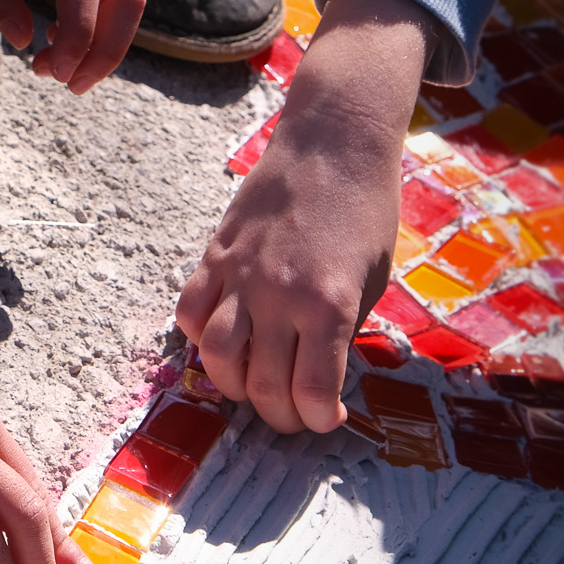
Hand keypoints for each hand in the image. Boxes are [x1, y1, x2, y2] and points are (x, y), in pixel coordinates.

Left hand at [0, 0, 144, 95]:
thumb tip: (24, 42)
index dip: (76, 37)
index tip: (52, 70)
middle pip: (128, 1)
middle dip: (106, 54)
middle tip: (69, 84)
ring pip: (133, 2)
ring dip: (106, 47)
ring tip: (58, 67)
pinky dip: (105, 29)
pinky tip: (65, 40)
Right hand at [176, 0, 439, 431]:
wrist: (331, 143)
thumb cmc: (366, 209)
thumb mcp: (373, 277)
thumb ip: (344, 329)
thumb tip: (320, 376)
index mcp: (329, 304)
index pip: (313, 391)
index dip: (319, 419)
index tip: (327, 420)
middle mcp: (278, 296)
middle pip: (263, 385)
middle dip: (279, 414)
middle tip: (291, 414)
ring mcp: (240, 276)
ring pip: (216, 357)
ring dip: (232, 386)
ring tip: (250, 386)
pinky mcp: (214, 257)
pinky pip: (190, 312)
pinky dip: (199, 337)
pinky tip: (222, 340)